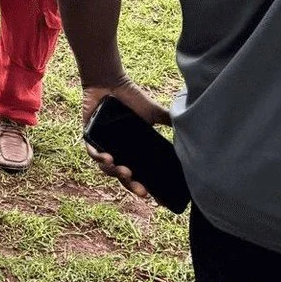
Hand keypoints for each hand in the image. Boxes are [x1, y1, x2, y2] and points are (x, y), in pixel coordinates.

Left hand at [81, 82, 173, 200]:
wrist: (112, 82)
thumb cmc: (132, 97)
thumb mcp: (155, 113)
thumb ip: (170, 123)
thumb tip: (192, 131)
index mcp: (132, 151)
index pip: (140, 175)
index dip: (147, 188)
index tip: (159, 199)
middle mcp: (117, 152)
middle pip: (123, 178)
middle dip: (132, 186)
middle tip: (143, 191)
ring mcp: (102, 146)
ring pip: (107, 169)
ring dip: (116, 173)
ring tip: (126, 172)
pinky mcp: (88, 136)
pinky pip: (92, 152)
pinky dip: (99, 157)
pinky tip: (108, 158)